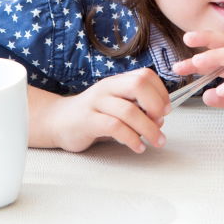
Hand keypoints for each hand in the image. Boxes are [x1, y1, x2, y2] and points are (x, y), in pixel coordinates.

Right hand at [45, 69, 169, 153]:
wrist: (57, 121)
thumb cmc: (92, 115)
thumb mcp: (115, 105)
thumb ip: (136, 108)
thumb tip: (160, 119)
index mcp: (116, 81)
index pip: (145, 75)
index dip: (161, 92)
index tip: (166, 110)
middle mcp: (107, 88)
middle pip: (138, 84)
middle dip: (155, 104)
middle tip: (160, 122)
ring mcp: (96, 103)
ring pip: (128, 110)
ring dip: (148, 128)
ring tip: (156, 141)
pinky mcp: (87, 121)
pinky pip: (114, 127)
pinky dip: (131, 139)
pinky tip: (138, 147)